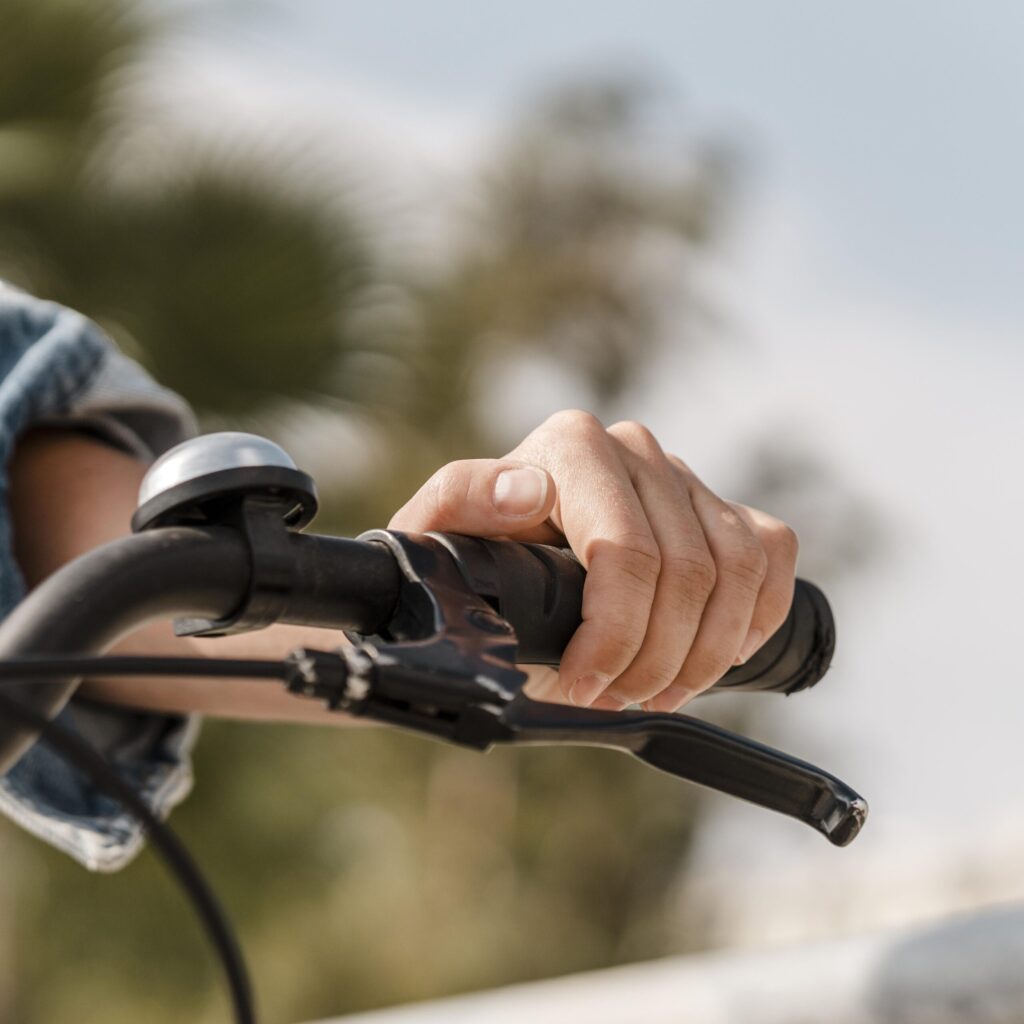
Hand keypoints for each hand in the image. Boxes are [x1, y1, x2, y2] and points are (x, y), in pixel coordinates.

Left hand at [388, 410, 798, 711]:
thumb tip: (529, 491)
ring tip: (655, 692)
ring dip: (704, 654)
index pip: (627, 551)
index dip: (615, 635)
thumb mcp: (440, 535)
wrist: (504, 569)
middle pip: (685, 572)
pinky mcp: (724, 508)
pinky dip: (756, 617)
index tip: (582, 686)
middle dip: (654, 658)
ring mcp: (685, 478)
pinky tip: (716, 654)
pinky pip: (772, 555)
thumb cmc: (471, 557)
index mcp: (572, 445)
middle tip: (613, 699)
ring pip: (737, 572)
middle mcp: (635, 449)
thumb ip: (466, 501)